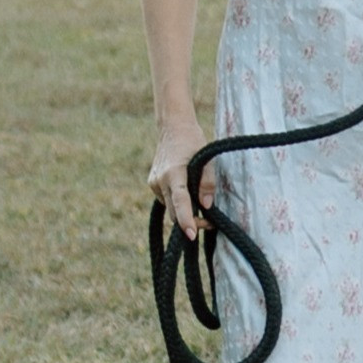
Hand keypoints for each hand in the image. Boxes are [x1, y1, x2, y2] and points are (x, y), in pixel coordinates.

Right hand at [148, 116, 214, 240]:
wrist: (172, 127)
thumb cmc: (192, 140)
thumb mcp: (206, 157)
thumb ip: (207, 182)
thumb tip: (207, 205)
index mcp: (173, 172)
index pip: (180, 201)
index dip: (186, 219)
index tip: (192, 234)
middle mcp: (160, 180)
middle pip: (174, 211)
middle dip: (190, 220)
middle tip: (209, 222)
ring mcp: (154, 182)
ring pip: (169, 207)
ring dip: (183, 212)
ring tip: (200, 206)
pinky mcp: (152, 183)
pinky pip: (166, 200)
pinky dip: (176, 202)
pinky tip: (187, 193)